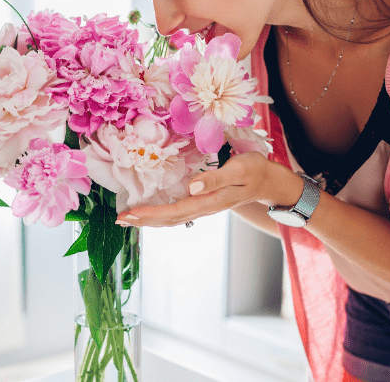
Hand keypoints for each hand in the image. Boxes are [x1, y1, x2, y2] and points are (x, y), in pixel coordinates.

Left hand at [115, 152, 295, 227]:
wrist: (269, 181)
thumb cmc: (254, 171)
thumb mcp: (239, 169)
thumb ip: (216, 178)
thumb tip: (193, 186)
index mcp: (210, 201)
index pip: (174, 211)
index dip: (151, 214)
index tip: (130, 214)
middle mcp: (203, 208)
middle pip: (169, 219)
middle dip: (144, 220)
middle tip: (120, 220)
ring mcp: (203, 207)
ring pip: (172, 218)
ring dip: (150, 220)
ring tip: (129, 219)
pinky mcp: (203, 202)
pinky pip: (178, 212)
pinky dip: (161, 214)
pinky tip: (150, 212)